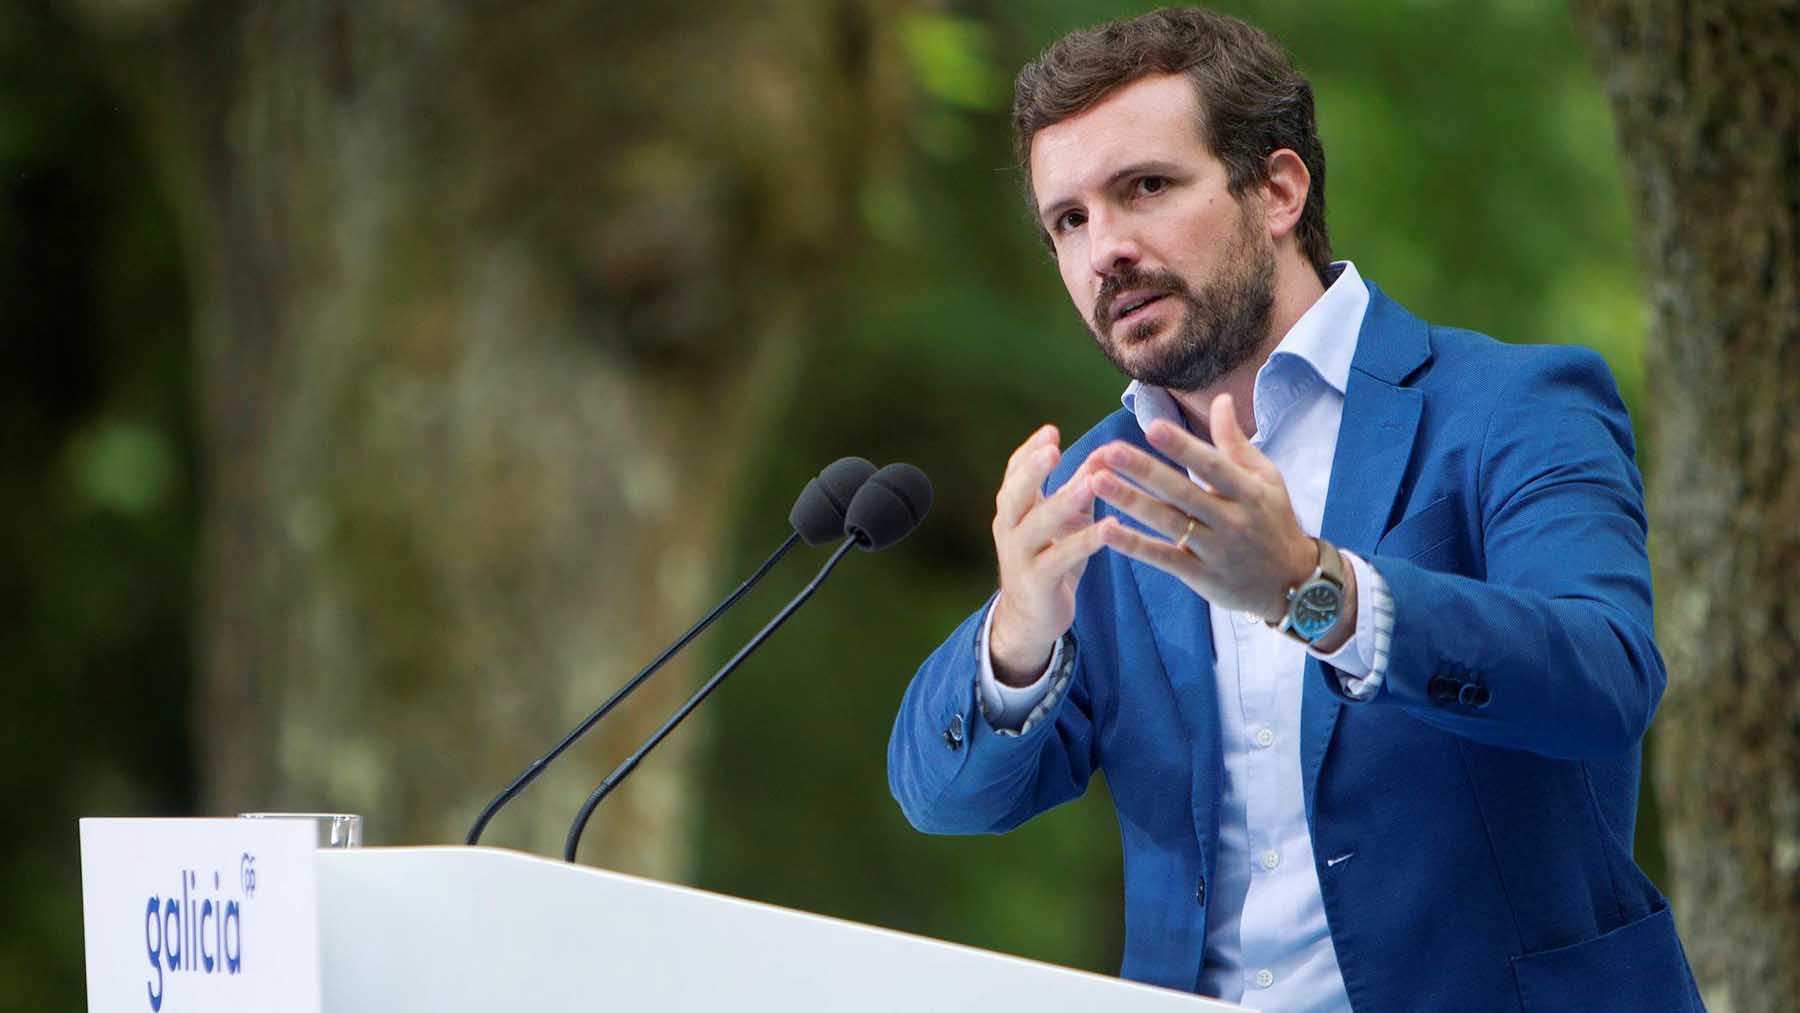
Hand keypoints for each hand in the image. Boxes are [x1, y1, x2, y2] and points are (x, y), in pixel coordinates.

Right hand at [988, 425, 1113, 685]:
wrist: (1030, 618)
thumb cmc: (1049, 560)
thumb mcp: (1062, 521)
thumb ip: (1078, 488)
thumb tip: (1105, 453)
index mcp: (1013, 510)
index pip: (1013, 474)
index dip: (1029, 452)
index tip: (1050, 431)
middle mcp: (1009, 530)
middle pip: (1013, 495)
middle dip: (1031, 471)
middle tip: (1051, 450)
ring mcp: (1020, 557)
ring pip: (1037, 525)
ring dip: (1064, 502)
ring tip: (1092, 482)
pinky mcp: (1037, 582)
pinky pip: (1060, 559)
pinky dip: (1085, 542)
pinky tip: (1109, 528)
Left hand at [1089, 394, 1315, 619]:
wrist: (1292, 584)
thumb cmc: (1274, 521)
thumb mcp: (1266, 479)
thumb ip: (1235, 442)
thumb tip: (1220, 399)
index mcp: (1248, 492)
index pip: (1213, 466)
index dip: (1184, 448)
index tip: (1154, 427)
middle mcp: (1232, 520)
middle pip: (1183, 493)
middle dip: (1145, 471)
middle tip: (1109, 451)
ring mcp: (1216, 551)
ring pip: (1168, 524)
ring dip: (1130, 502)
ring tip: (1096, 482)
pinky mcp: (1202, 577)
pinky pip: (1163, 558)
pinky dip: (1135, 545)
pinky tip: (1106, 529)